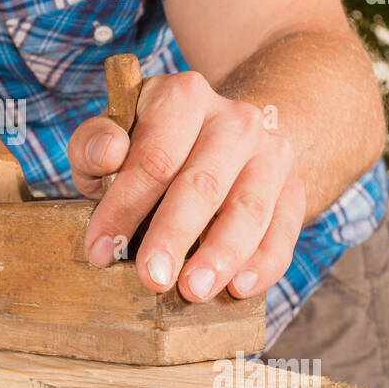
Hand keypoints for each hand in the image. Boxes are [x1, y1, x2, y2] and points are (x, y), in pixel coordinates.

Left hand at [68, 70, 305, 301]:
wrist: (221, 136)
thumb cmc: (153, 144)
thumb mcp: (114, 134)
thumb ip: (94, 144)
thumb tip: (107, 155)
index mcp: (183, 97)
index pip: (154, 157)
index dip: (123, 207)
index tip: (101, 250)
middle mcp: (234, 120)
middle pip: (203, 184)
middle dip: (173, 236)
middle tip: (151, 279)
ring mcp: (270, 153)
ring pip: (249, 209)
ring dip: (220, 255)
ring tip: (193, 290)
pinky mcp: (293, 187)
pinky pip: (284, 229)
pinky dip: (263, 263)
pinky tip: (239, 288)